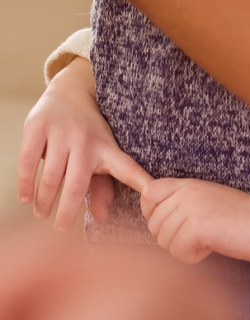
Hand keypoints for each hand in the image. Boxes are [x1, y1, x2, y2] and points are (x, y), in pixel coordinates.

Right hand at [17, 58, 152, 229]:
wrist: (72, 91)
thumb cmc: (91, 134)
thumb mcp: (103, 156)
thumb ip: (103, 188)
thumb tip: (102, 218)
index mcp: (108, 150)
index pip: (128, 169)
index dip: (141, 183)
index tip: (153, 199)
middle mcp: (85, 142)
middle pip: (76, 184)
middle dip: (68, 209)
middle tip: (61, 228)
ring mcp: (61, 134)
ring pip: (51, 175)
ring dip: (44, 199)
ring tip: (41, 214)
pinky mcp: (37, 128)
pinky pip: (28, 160)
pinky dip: (26, 182)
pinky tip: (25, 198)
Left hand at [140, 178, 249, 264]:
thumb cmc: (246, 221)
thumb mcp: (211, 202)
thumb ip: (184, 204)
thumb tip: (154, 221)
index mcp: (190, 184)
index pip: (149, 195)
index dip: (155, 214)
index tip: (177, 225)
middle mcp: (187, 192)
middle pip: (154, 225)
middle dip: (174, 238)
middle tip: (203, 236)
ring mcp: (191, 208)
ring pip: (164, 241)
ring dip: (185, 249)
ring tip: (211, 241)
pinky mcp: (197, 227)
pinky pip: (178, 252)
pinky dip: (194, 257)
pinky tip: (214, 247)